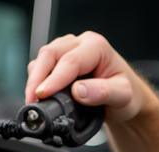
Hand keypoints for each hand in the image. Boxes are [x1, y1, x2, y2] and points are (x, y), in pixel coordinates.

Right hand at [25, 32, 145, 121]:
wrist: (126, 98)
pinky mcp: (60, 60)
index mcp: (96, 47)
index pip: (70, 61)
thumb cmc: (126, 94)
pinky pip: (43, 65)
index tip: (43, 94)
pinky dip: (38, 80)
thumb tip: (79, 91)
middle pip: (50, 54)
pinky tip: (39, 95)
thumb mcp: (122, 96)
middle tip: (32, 100)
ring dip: (35, 78)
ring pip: (44, 58)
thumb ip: (103, 93)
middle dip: (38, 78)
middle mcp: (80, 43)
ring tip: (33, 101)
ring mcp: (68, 49)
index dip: (54, 79)